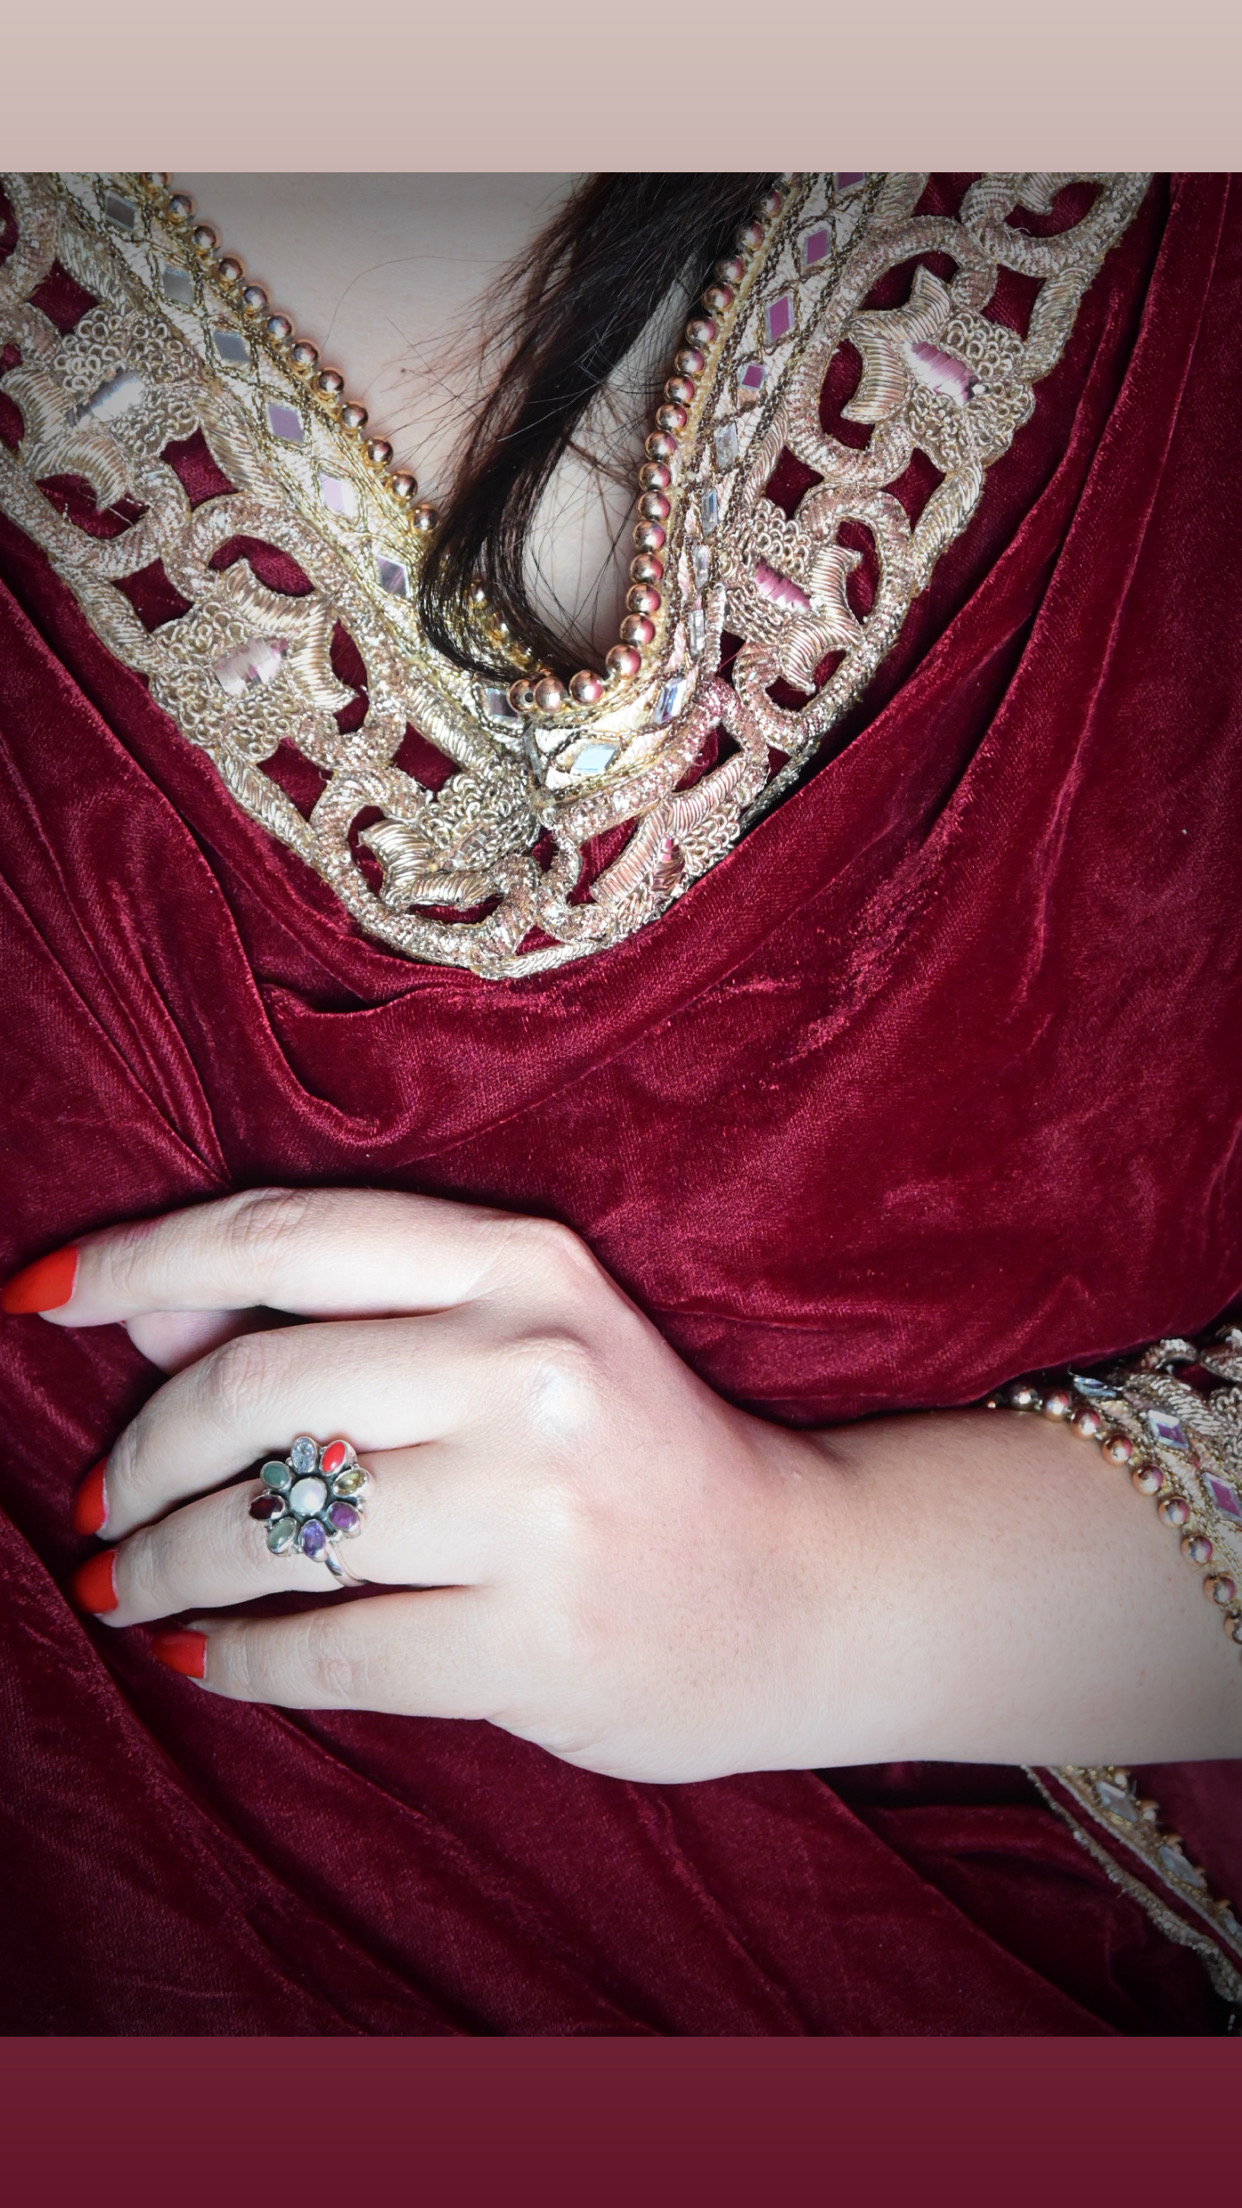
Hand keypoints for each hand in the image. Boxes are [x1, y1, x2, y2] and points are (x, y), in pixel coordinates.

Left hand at [12, 1187, 1240, 1773]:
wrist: (799, 1587)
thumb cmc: (627, 1447)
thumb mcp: (508, 1335)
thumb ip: (334, 1309)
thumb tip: (149, 1304)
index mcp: (520, 1263)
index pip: (277, 1237)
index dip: (133, 1261)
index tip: (32, 1299)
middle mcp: (526, 1365)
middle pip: (252, 1389)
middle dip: (139, 1454)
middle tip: (102, 1499)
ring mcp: (536, 1508)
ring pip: (270, 1530)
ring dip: (159, 1565)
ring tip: (121, 1583)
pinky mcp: (533, 1643)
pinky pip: (324, 1653)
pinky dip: (233, 1660)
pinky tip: (200, 1656)